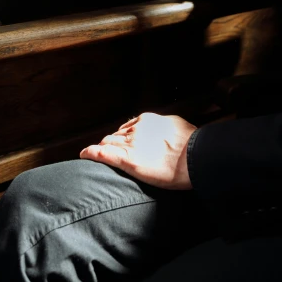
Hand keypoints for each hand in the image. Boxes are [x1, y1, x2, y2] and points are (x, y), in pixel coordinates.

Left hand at [80, 112, 196, 189]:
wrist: (196, 157)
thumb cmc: (192, 144)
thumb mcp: (178, 127)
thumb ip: (166, 128)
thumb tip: (166, 132)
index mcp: (148, 121)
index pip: (129, 127)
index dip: (124, 136)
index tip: (124, 142)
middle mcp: (137, 129)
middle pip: (116, 135)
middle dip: (111, 142)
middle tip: (108, 150)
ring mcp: (131, 144)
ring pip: (109, 143)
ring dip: (102, 147)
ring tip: (94, 153)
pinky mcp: (128, 160)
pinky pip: (104, 154)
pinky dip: (92, 152)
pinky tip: (85, 154)